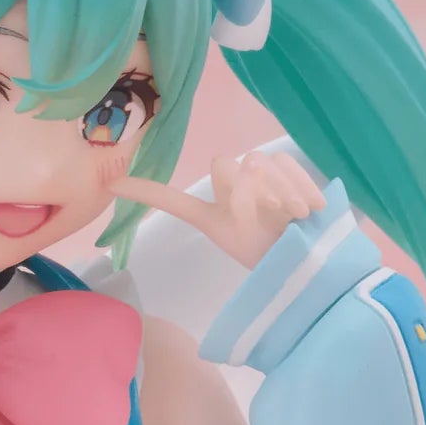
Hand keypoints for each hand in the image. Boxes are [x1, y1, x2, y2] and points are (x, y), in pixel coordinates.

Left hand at [110, 149, 324, 269]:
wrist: (315, 262)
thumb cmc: (278, 260)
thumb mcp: (255, 242)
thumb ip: (242, 205)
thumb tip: (253, 164)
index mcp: (212, 216)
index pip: (172, 200)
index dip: (144, 192)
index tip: (110, 186)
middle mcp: (228, 192)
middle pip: (224, 166)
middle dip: (247, 187)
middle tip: (271, 213)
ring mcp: (255, 178)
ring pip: (257, 162)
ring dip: (279, 190)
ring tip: (295, 216)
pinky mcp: (283, 168)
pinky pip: (284, 162)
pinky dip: (299, 184)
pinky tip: (310, 208)